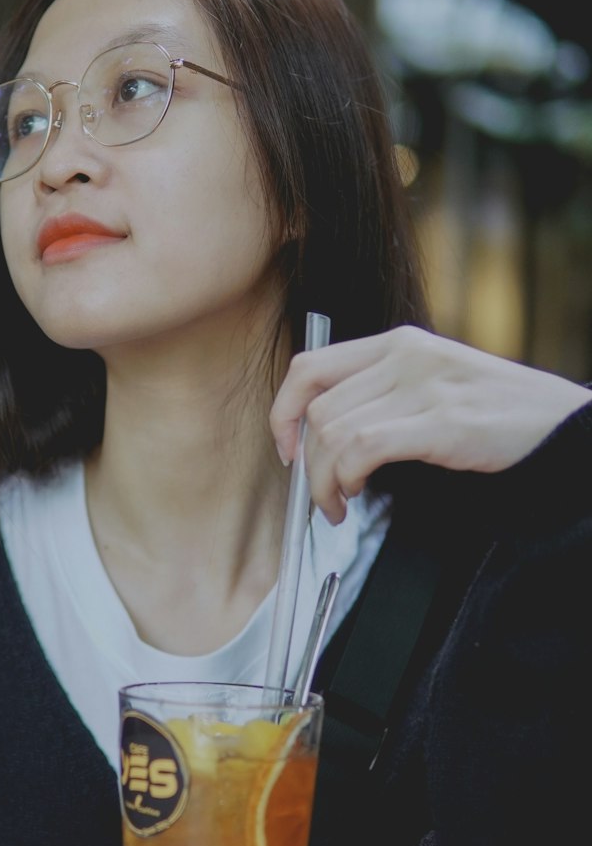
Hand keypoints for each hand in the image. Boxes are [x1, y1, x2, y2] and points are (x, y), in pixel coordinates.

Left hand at [270, 326, 591, 523]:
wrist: (561, 424)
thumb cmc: (499, 412)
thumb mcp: (434, 382)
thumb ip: (385, 393)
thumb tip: (324, 433)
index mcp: (399, 343)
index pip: (310, 366)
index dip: (284, 411)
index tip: (286, 448)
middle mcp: (406, 356)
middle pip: (317, 407)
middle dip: (305, 461)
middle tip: (318, 492)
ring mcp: (425, 386)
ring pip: (334, 431)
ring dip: (324, 479)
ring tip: (338, 502)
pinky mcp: (442, 421)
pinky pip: (364, 447)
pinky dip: (347, 477)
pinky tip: (357, 493)